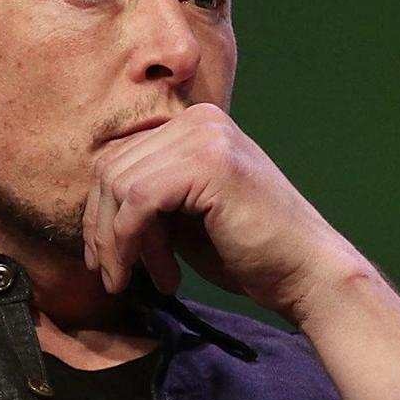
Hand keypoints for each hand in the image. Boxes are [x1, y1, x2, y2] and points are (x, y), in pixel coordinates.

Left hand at [82, 103, 365, 323]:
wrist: (308, 274)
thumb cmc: (250, 252)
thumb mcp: (183, 216)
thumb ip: (145, 199)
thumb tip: (92, 210)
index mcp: (194, 125)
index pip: (119, 159)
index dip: (101, 214)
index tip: (108, 261)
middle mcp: (199, 119)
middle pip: (111, 168)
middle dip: (105, 230)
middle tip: (118, 276)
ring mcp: (205, 136)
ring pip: (119, 185)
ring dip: (122, 244)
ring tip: (146, 279)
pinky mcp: (209, 163)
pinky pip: (139, 200)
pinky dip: (134, 243)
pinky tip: (163, 276)